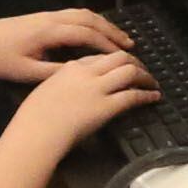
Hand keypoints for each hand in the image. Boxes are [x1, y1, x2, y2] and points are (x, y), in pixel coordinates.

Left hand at [0, 9, 132, 83]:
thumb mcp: (27, 73)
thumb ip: (55, 72)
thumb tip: (81, 73)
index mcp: (49, 32)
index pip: (86, 35)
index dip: (107, 45)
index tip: (124, 55)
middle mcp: (51, 19)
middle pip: (89, 19)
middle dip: (111, 31)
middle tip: (130, 44)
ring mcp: (46, 15)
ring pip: (82, 14)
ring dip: (102, 24)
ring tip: (118, 37)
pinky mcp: (42, 17)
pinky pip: (73, 15)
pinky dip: (90, 21)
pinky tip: (95, 31)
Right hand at [10, 51, 157, 155]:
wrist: (37, 130)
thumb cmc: (34, 117)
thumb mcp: (45, 90)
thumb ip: (61, 85)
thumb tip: (68, 91)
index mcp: (70, 68)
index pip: (98, 57)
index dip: (113, 60)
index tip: (119, 65)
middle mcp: (87, 73)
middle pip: (118, 57)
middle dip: (133, 61)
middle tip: (141, 69)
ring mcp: (98, 89)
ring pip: (129, 71)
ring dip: (145, 75)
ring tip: (152, 82)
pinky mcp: (107, 107)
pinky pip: (132, 96)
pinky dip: (146, 95)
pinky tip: (153, 97)